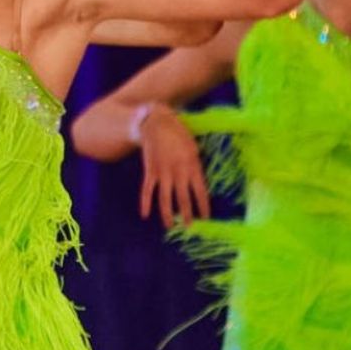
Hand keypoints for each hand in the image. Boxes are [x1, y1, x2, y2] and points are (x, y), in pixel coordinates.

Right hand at [138, 106, 210, 229]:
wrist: (156, 122)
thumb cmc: (178, 133)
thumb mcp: (193, 147)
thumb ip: (195, 165)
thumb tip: (197, 182)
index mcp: (192, 165)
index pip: (200, 190)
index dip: (203, 205)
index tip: (206, 217)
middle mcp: (178, 171)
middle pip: (183, 198)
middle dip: (187, 214)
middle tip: (189, 226)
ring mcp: (162, 172)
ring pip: (165, 198)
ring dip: (168, 214)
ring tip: (171, 225)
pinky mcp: (150, 171)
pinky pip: (147, 190)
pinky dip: (145, 202)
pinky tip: (145, 214)